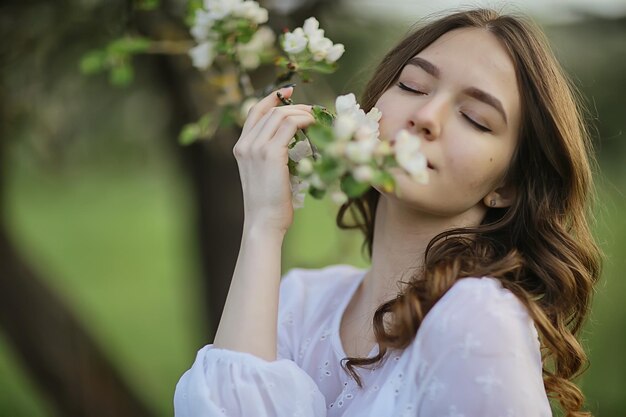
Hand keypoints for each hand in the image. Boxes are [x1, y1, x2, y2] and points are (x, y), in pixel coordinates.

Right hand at [233, 86, 314, 233]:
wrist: (263, 223)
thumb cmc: (269, 205)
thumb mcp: (266, 175)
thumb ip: (272, 156)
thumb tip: (294, 143)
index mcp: (241, 147)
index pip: (254, 112)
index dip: (271, 98)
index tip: (288, 91)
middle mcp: (245, 144)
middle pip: (271, 110)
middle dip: (294, 106)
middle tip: (313, 110)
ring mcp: (256, 147)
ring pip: (281, 114)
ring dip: (303, 112)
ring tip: (317, 119)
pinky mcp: (271, 153)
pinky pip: (290, 125)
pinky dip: (305, 121)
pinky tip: (315, 126)